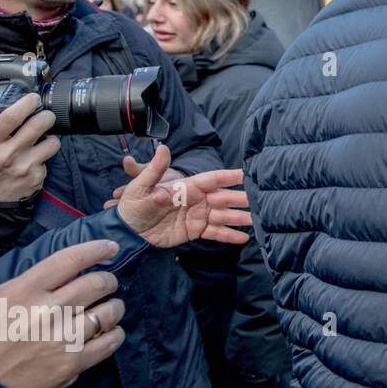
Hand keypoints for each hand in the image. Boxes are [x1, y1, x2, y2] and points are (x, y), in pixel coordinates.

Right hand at [0, 93, 59, 201]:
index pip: (12, 116)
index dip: (27, 103)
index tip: (33, 99)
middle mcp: (8, 154)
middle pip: (39, 124)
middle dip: (47, 116)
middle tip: (45, 116)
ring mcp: (24, 168)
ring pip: (52, 143)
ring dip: (50, 138)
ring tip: (42, 140)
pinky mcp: (35, 180)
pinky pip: (47, 163)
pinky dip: (42, 161)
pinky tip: (31, 162)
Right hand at [0, 240, 124, 387]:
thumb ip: (25, 284)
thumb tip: (60, 273)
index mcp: (24, 290)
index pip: (71, 260)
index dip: (97, 249)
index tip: (110, 248)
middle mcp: (47, 310)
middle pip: (97, 283)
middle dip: (109, 281)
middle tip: (108, 284)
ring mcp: (62, 338)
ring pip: (109, 311)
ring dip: (115, 307)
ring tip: (111, 308)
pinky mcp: (72, 364)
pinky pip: (109, 343)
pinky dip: (115, 334)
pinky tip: (110, 332)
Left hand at [113, 144, 252, 248]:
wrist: (127, 232)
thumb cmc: (132, 206)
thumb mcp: (141, 186)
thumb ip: (155, 170)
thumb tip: (163, 148)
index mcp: (187, 187)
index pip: (212, 180)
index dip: (229, 177)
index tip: (247, 175)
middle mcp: (197, 200)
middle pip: (224, 198)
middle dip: (241, 200)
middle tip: (259, 202)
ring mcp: (198, 216)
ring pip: (224, 216)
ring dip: (240, 219)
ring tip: (257, 222)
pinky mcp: (195, 231)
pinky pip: (215, 233)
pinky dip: (229, 236)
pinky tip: (244, 239)